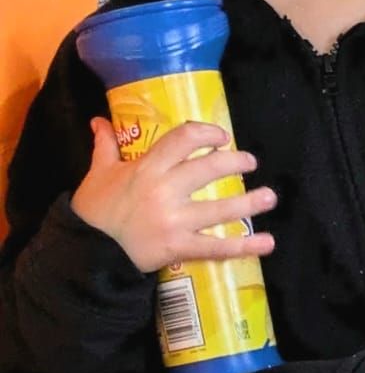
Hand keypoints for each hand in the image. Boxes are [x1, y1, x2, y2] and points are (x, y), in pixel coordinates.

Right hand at [70, 118, 276, 274]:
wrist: (87, 252)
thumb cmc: (96, 210)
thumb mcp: (98, 173)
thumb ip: (105, 146)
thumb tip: (99, 120)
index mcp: (147, 168)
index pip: (183, 139)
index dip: (207, 133)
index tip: (221, 137)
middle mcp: (164, 191)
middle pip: (209, 170)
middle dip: (235, 163)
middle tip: (250, 163)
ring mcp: (174, 221)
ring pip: (220, 209)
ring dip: (250, 202)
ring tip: (269, 197)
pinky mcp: (179, 247)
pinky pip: (216, 247)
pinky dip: (244, 246)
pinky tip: (267, 243)